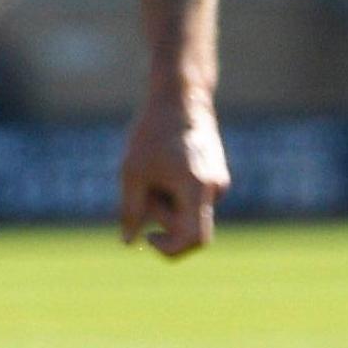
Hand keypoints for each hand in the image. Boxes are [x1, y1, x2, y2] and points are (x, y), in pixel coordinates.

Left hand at [120, 98, 227, 258]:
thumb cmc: (152, 132)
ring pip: (189, 212)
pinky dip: (174, 193)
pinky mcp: (215, 176)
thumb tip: (129, 242)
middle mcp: (215, 188)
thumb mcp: (133, 171)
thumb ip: (131, 209)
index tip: (148, 239)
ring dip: (166, 203)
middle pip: (191, 228)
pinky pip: (193, 199)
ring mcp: (219, 183)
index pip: (194, 238)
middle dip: (163, 220)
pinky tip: (162, 167)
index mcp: (197, 188)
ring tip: (151, 171)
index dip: (171, 249)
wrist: (180, 98)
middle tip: (142, 193)